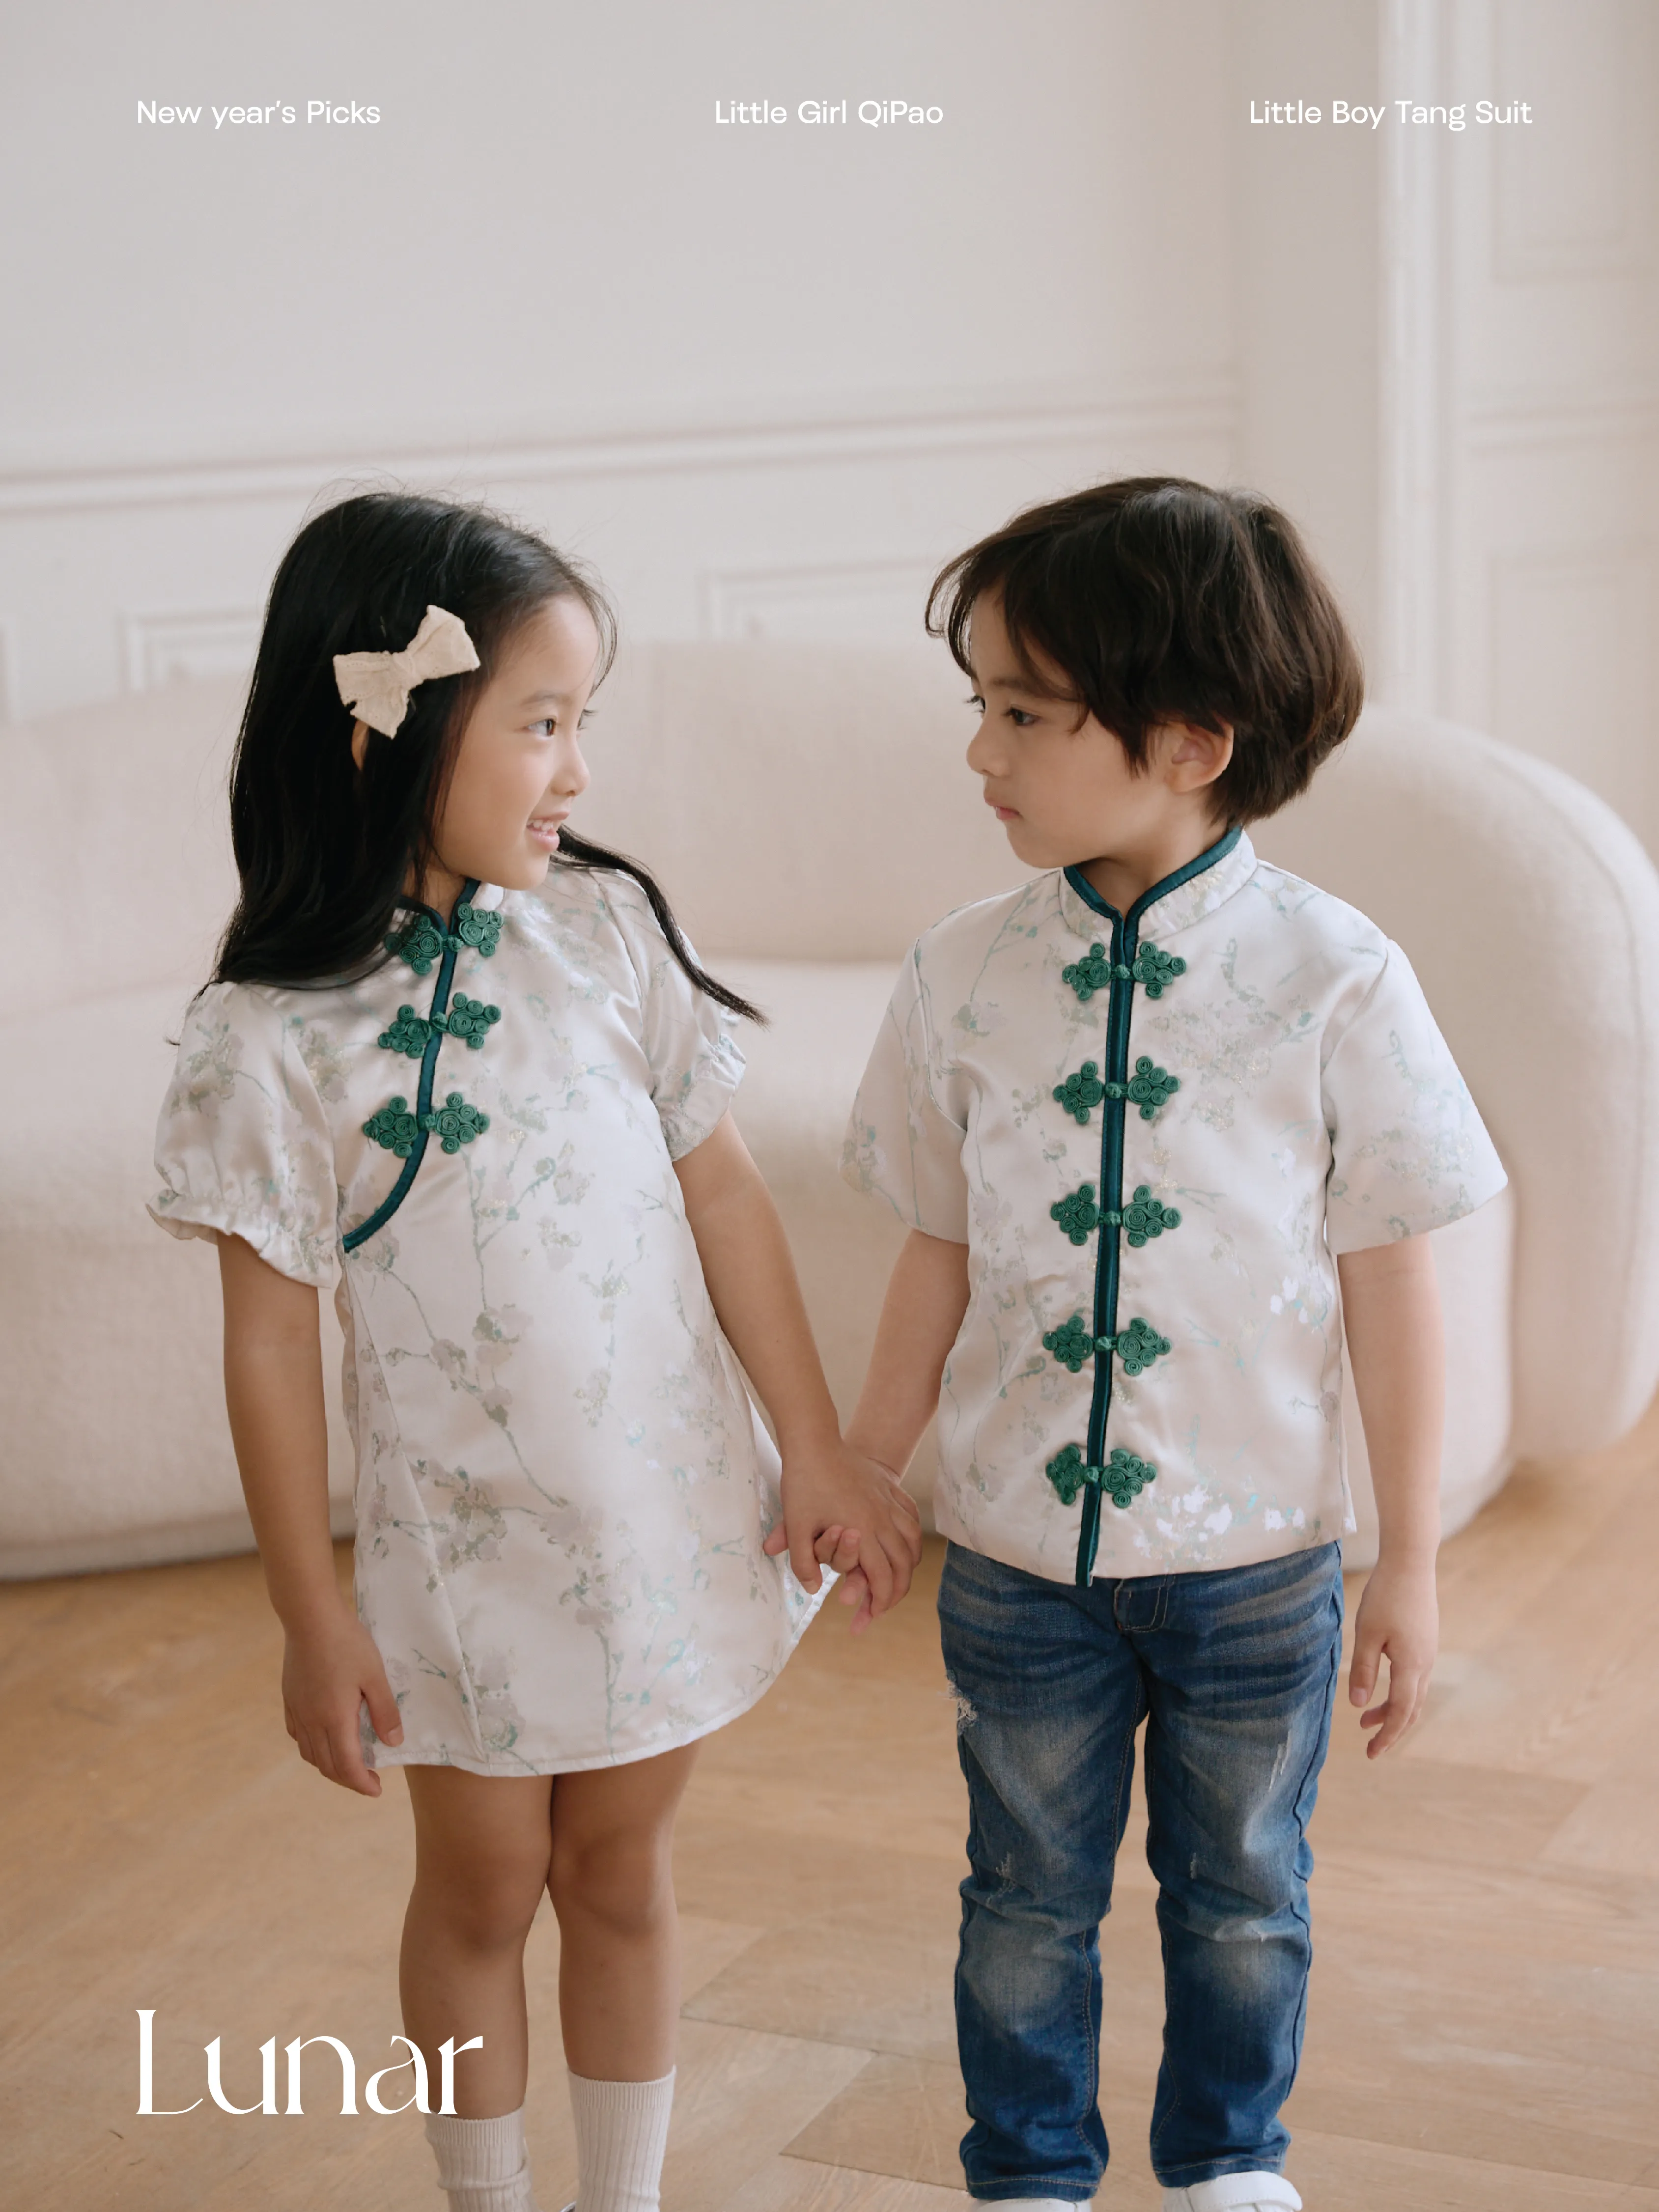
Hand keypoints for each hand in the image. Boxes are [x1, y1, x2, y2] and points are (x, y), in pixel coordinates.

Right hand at [280, 1606, 403, 1795]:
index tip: (377, 1790)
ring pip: (309, 1753)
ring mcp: (297, 1710)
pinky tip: (324, 1738)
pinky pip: (298, 1735)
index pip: (347, 1766)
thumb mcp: (376, 1675)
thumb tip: (393, 1743)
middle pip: (326, 1766)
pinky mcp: (290, 1699)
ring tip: (349, 1763)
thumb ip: (385, 1711)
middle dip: (347, 1779)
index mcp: (334, 1719)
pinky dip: (312, 1747)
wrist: (310, 1618)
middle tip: (368, 1780)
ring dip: (329, 1766)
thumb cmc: (347, 1643)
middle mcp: (311, 1721)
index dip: (362, 1784)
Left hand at [764, 1440, 921, 1619]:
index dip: (880, 1601)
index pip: (882, 1576)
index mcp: (863, 1529)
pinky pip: (911, 1517)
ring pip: (912, 1542)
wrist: (814, 1441)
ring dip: (908, 1565)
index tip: (872, 1614)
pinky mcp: (889, 1487)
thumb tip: (813, 1589)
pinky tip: (905, 1544)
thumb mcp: (795, 1525)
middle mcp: (882, 1518)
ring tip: (898, 1580)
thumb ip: (802, 1561)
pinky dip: (911, 1537)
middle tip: (884, 1606)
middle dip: (897, 1590)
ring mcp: (889, 1501)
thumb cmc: (802, 1483)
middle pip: (904, 1564)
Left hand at [1349, 1557, 1437, 1756]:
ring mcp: (1428, 1652)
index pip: (1401, 1712)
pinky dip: (1399, 1691)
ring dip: (1393, 1709)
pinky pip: (1415, 1677)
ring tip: (1365, 1717)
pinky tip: (1382, 1685)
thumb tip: (1359, 1705)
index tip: (1370, 1752)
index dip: (1387, 1735)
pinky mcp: (1425, 1642)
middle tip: (1368, 1743)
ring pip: (1414, 1693)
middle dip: (1390, 1729)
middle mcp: (1425, 1664)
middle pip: (1411, 1709)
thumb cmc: (1386, 1596)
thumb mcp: (1367, 1634)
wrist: (1411, 1563)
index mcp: (1411, 1666)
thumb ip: (1364, 1670)